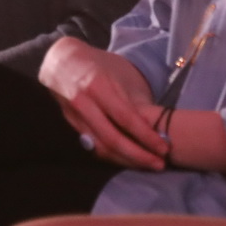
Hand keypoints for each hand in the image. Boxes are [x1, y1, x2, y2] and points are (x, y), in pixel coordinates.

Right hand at [37, 37, 165, 170]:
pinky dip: (113, 155)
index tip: (164, 148)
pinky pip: (93, 146)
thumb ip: (132, 100)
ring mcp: (74, 117)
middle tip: (159, 164)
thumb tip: (155, 128)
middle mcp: (83, 103)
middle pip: (112, 139)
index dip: (146, 136)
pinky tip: (128, 158)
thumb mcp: (119, 73)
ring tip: (147, 164)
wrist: (61, 61)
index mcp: (97, 85)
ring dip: (126, 160)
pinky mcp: (71, 127)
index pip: (125, 118)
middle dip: (138, 155)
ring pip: (101, 148)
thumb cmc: (98, 65)